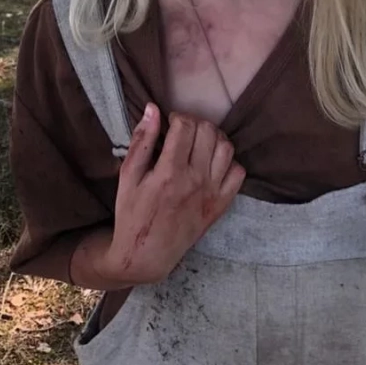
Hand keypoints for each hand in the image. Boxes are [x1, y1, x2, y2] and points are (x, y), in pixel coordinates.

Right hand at [104, 104, 244, 285]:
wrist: (146, 255)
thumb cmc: (132, 214)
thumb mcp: (128, 176)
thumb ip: (142, 141)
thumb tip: (152, 109)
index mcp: (169, 172)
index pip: (185, 126)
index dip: (177, 116)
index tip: (170, 122)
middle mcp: (195, 180)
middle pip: (208, 132)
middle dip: (195, 123)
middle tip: (184, 131)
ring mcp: (212, 193)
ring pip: (226, 148)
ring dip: (214, 137)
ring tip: (199, 142)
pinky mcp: (221, 205)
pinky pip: (238, 173)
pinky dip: (229, 161)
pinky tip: (212, 163)